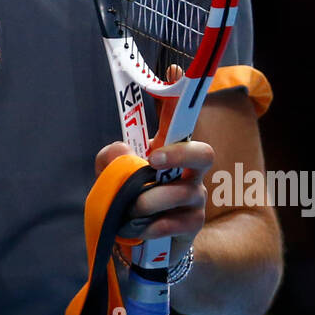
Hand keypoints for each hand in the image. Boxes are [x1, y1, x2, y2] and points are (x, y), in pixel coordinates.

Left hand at [95, 66, 212, 261]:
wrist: (140, 247)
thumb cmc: (128, 205)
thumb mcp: (110, 180)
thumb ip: (111, 161)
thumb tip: (122, 150)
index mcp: (167, 153)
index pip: (176, 119)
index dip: (178, 94)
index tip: (174, 68)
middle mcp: (187, 172)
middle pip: (204, 153)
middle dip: (179, 154)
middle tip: (152, 160)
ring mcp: (194, 198)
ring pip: (182, 192)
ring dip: (150, 201)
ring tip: (131, 211)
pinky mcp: (192, 225)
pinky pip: (178, 221)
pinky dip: (154, 226)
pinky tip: (140, 231)